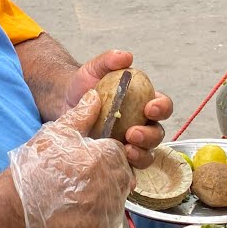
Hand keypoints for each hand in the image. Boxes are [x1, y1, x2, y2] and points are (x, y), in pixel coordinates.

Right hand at [7, 91, 133, 227]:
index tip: (85, 159)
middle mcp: (113, 183)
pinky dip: (95, 215)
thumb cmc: (34, 168)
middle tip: (78, 178)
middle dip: (105, 173)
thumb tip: (95, 97)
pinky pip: (107, 218)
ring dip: (101, 194)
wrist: (18, 209)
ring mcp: (109, 209)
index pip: (118, 151)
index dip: (101, 153)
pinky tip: (74, 210)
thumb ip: (81, 114)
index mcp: (107, 157)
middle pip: (121, 174)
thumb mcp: (57, 133)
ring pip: (115, 197)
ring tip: (74, 194)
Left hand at [64, 50, 171, 168]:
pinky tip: (119, 169)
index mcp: (143, 102)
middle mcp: (141, 124)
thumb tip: (126, 57)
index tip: (149, 108)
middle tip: (133, 133)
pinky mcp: (117, 158)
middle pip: (158, 133)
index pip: (162, 106)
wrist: (63, 104)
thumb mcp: (93, 69)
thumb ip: (109, 61)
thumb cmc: (83, 86)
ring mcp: (130, 143)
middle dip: (149, 135)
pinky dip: (128, 170)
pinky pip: (129, 168)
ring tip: (126, 150)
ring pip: (147, 153)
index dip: (162, 108)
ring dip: (141, 154)